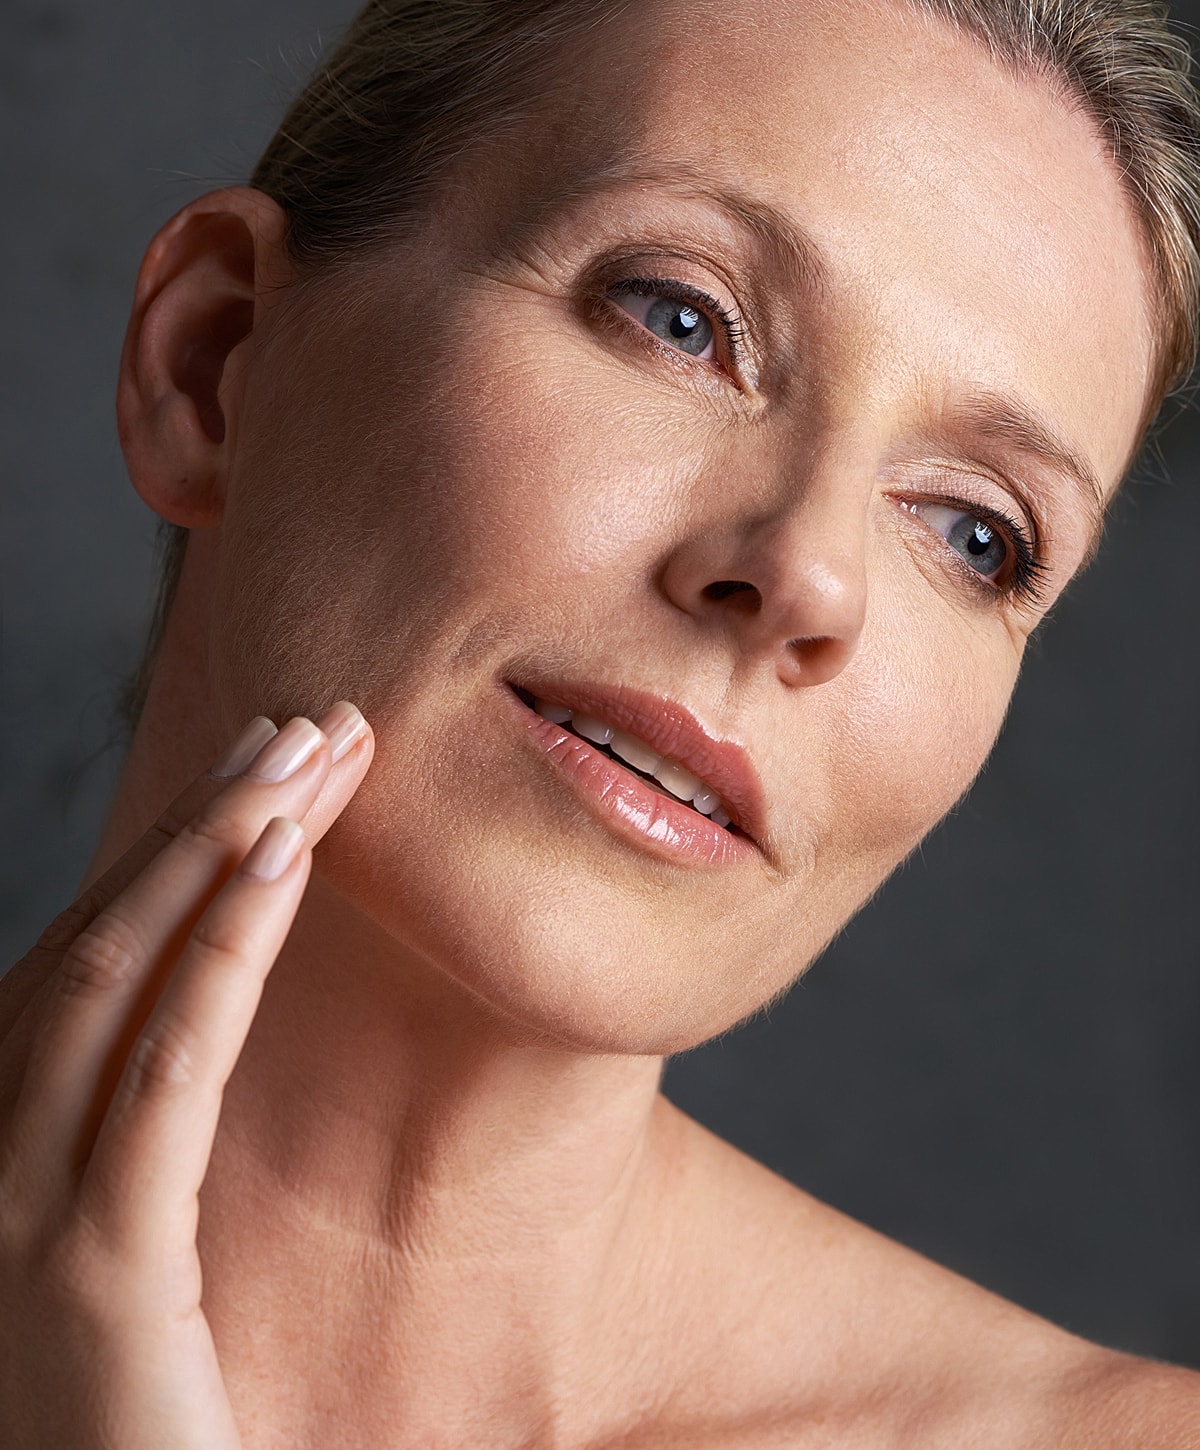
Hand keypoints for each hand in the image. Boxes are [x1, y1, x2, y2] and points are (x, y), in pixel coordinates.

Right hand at [0, 704, 372, 1448]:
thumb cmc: (133, 1422)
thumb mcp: (128, 1258)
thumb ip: (136, 1139)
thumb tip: (196, 1021)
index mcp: (9, 1147)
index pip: (96, 959)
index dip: (176, 850)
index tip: (265, 769)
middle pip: (109, 940)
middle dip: (210, 818)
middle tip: (307, 724)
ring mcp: (30, 1214)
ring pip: (125, 978)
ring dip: (218, 847)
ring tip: (304, 753)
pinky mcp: (102, 1275)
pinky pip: (167, 1077)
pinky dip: (219, 955)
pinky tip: (278, 864)